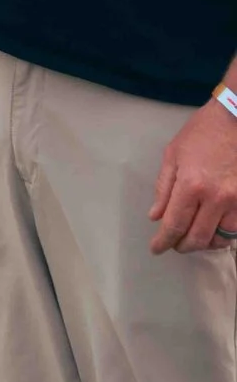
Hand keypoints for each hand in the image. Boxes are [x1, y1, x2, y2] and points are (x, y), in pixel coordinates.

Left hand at [149, 95, 236, 252]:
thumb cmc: (202, 133)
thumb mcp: (173, 155)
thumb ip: (164, 188)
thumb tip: (156, 216)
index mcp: (191, 185)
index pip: (175, 224)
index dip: (164, 241)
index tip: (156, 248)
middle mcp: (217, 198)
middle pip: (199, 237)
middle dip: (183, 246)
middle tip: (175, 245)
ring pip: (222, 237)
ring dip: (206, 242)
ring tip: (195, 239)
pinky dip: (225, 234)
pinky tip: (216, 230)